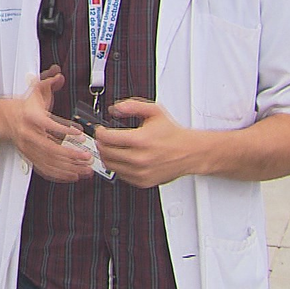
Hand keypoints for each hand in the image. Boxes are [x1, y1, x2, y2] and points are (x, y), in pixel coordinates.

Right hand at [7, 65, 95, 182]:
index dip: (64, 130)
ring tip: (85, 169)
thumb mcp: (34, 92)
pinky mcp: (30, 157)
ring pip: (49, 162)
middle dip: (70, 155)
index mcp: (30, 117)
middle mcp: (28, 135)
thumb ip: (48, 83)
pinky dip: (59, 175)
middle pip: (50, 149)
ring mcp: (28, 148)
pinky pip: (45, 170)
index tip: (79, 134)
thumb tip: (58, 74)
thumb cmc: (22, 107)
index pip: (48, 125)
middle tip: (86, 156)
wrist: (2, 120)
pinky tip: (73, 175)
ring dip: (68, 168)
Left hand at [92, 98, 207, 187]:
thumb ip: (132, 106)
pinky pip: (120, 175)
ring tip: (111, 148)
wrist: (189, 152)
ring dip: (107, 155)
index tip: (101, 129)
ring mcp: (140, 172)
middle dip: (101, 143)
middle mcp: (139, 158)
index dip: (100, 132)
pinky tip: (122, 158)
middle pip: (106, 152)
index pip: (107, 138)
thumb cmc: (172, 133)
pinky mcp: (142, 182)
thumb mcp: (154, 111)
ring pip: (110, 165)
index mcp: (140, 140)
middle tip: (104, 138)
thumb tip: (115, 108)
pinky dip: (118, 166)